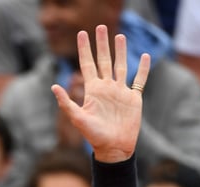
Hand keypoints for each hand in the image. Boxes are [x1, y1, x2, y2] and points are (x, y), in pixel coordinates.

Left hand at [51, 28, 149, 163]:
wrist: (114, 148)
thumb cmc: (94, 136)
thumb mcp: (78, 119)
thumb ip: (67, 103)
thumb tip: (53, 86)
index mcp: (93, 90)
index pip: (87, 64)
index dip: (84, 49)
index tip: (81, 33)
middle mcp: (106, 88)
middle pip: (104, 60)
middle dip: (101, 44)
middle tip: (100, 26)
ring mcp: (120, 92)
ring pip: (121, 65)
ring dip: (120, 51)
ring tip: (120, 36)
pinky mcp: (133, 98)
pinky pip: (139, 80)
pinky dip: (143, 69)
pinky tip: (146, 56)